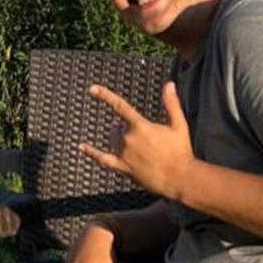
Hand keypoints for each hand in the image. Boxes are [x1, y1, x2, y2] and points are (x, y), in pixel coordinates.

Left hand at [80, 79, 193, 201]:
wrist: (180, 178)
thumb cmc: (180, 151)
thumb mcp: (178, 124)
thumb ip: (171, 103)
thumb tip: (169, 84)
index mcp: (140, 126)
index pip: (120, 106)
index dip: (105, 95)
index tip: (92, 88)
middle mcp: (128, 139)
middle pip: (119, 127)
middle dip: (128, 128)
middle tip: (147, 138)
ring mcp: (124, 154)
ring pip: (114, 141)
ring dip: (120, 138)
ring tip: (138, 145)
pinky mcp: (123, 168)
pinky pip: (103, 159)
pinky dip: (92, 153)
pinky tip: (81, 147)